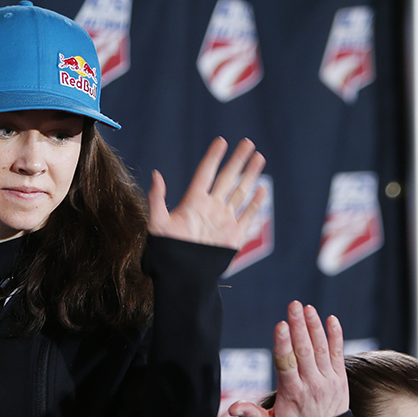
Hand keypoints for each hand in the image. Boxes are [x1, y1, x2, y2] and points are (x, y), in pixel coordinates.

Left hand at [147, 137, 265, 249]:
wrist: (183, 275)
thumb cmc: (167, 251)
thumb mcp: (157, 224)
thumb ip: (157, 199)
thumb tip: (156, 174)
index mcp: (193, 202)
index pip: (205, 173)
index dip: (213, 157)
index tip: (221, 141)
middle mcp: (210, 208)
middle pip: (227, 178)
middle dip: (238, 160)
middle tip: (248, 143)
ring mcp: (223, 220)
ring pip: (240, 192)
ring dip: (250, 175)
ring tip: (258, 158)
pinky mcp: (233, 235)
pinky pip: (247, 215)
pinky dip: (255, 203)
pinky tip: (262, 189)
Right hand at [229, 301, 347, 416]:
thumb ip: (251, 415)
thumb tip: (232, 409)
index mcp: (291, 394)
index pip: (286, 364)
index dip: (284, 344)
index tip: (281, 325)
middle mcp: (311, 385)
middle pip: (303, 351)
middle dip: (298, 326)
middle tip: (294, 305)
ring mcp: (327, 381)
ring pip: (320, 349)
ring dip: (314, 327)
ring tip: (307, 308)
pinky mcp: (339, 380)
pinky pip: (337, 354)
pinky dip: (335, 337)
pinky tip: (331, 320)